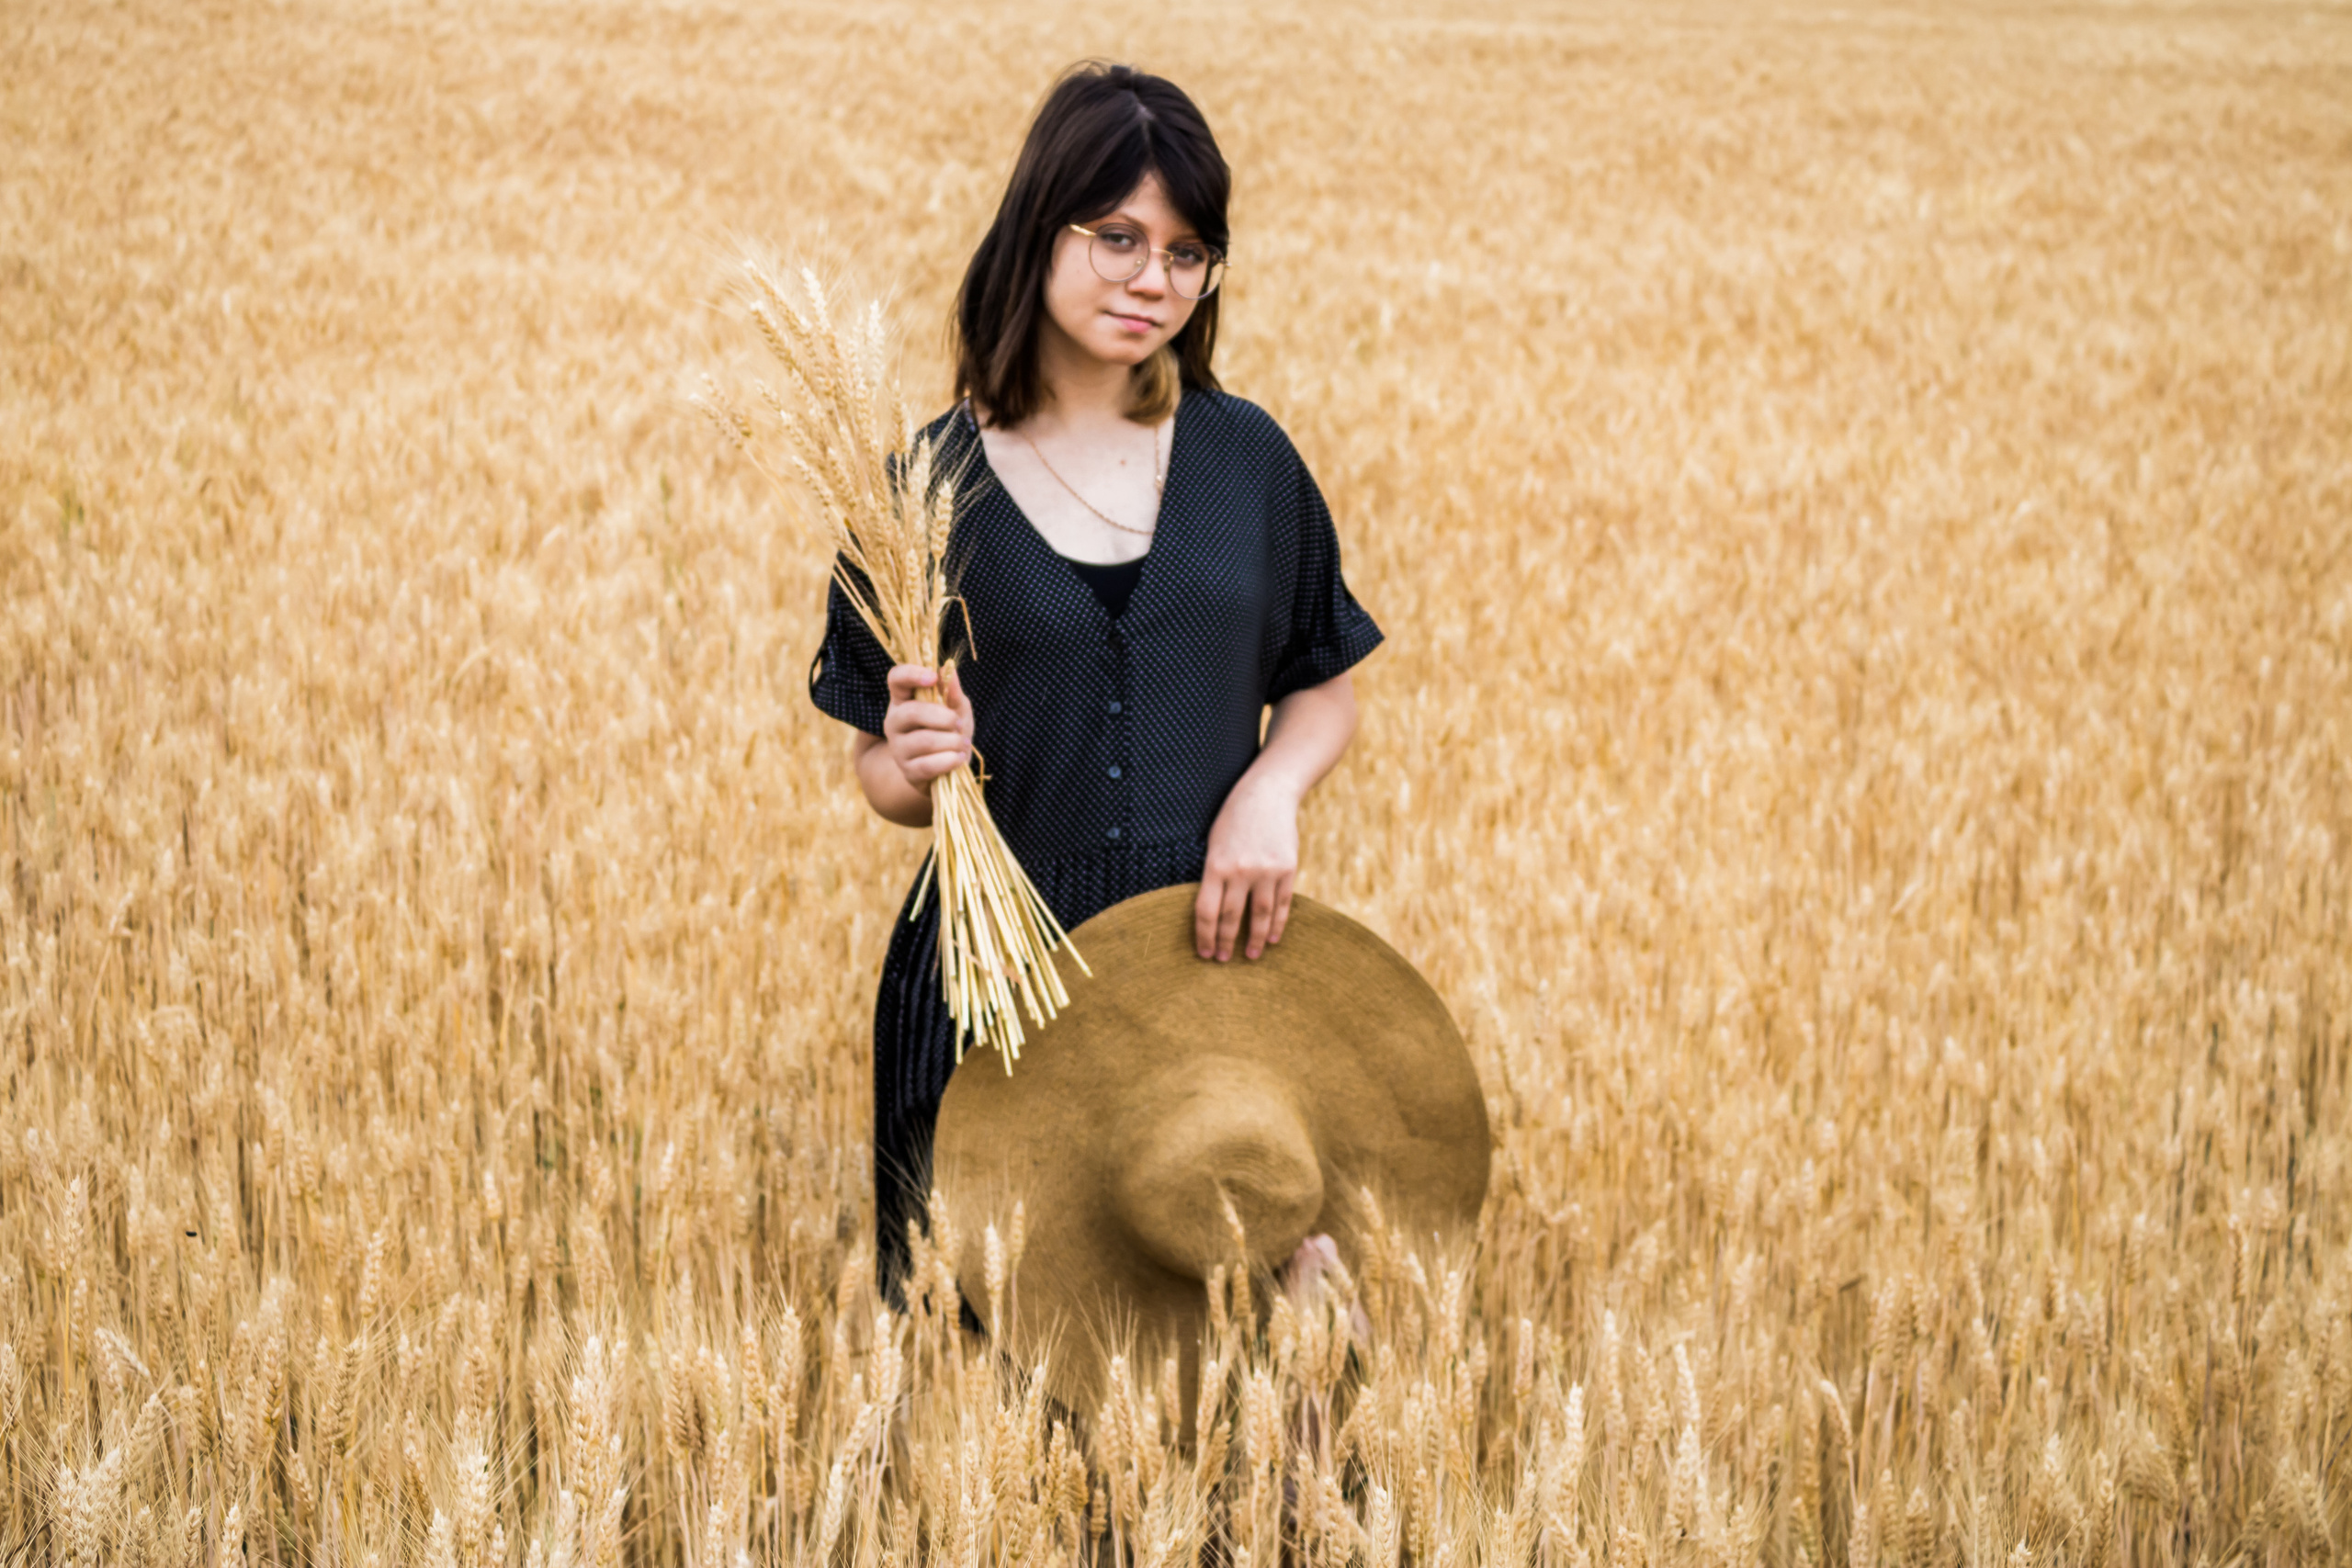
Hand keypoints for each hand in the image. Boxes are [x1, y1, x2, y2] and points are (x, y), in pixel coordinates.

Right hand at [881, 664, 973, 792]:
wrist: (948, 769)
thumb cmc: (950, 732)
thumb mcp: (957, 709)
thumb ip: (953, 692)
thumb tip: (949, 670)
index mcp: (904, 699)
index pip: (896, 679)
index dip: (911, 674)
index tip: (933, 677)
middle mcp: (894, 721)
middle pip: (911, 712)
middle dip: (942, 717)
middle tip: (958, 723)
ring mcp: (898, 748)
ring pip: (923, 740)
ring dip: (951, 741)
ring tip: (962, 743)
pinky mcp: (907, 771)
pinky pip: (928, 765)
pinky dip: (949, 760)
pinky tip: (959, 758)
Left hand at [1195, 774, 1298, 961]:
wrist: (1267, 793)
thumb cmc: (1234, 819)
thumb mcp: (1214, 843)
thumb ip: (1213, 875)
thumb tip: (1211, 912)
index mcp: (1215, 865)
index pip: (1206, 911)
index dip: (1204, 936)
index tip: (1204, 952)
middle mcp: (1240, 871)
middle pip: (1230, 917)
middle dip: (1225, 942)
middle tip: (1221, 960)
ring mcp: (1266, 870)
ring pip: (1259, 915)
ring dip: (1253, 939)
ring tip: (1250, 956)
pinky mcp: (1287, 868)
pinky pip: (1281, 903)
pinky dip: (1276, 924)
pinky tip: (1271, 938)